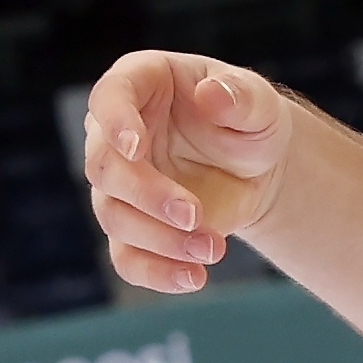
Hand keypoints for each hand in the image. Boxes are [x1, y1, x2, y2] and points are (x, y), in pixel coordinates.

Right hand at [81, 50, 288, 294]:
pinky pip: (126, 257)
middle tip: (194, 215)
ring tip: (214, 248)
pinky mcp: (132, 227)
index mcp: (139, 85)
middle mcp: (116, 134)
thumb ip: (241, 96)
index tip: (135, 148)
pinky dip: (155, 273)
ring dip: (159, 239)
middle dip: (146, 195)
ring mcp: (120, 183)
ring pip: (113, 216)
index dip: (114, 121)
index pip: (109, 98)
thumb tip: (210, 95)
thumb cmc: (250, 122)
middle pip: (103, 167)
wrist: (256, 169)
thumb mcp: (259, 104)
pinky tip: (193, 277)